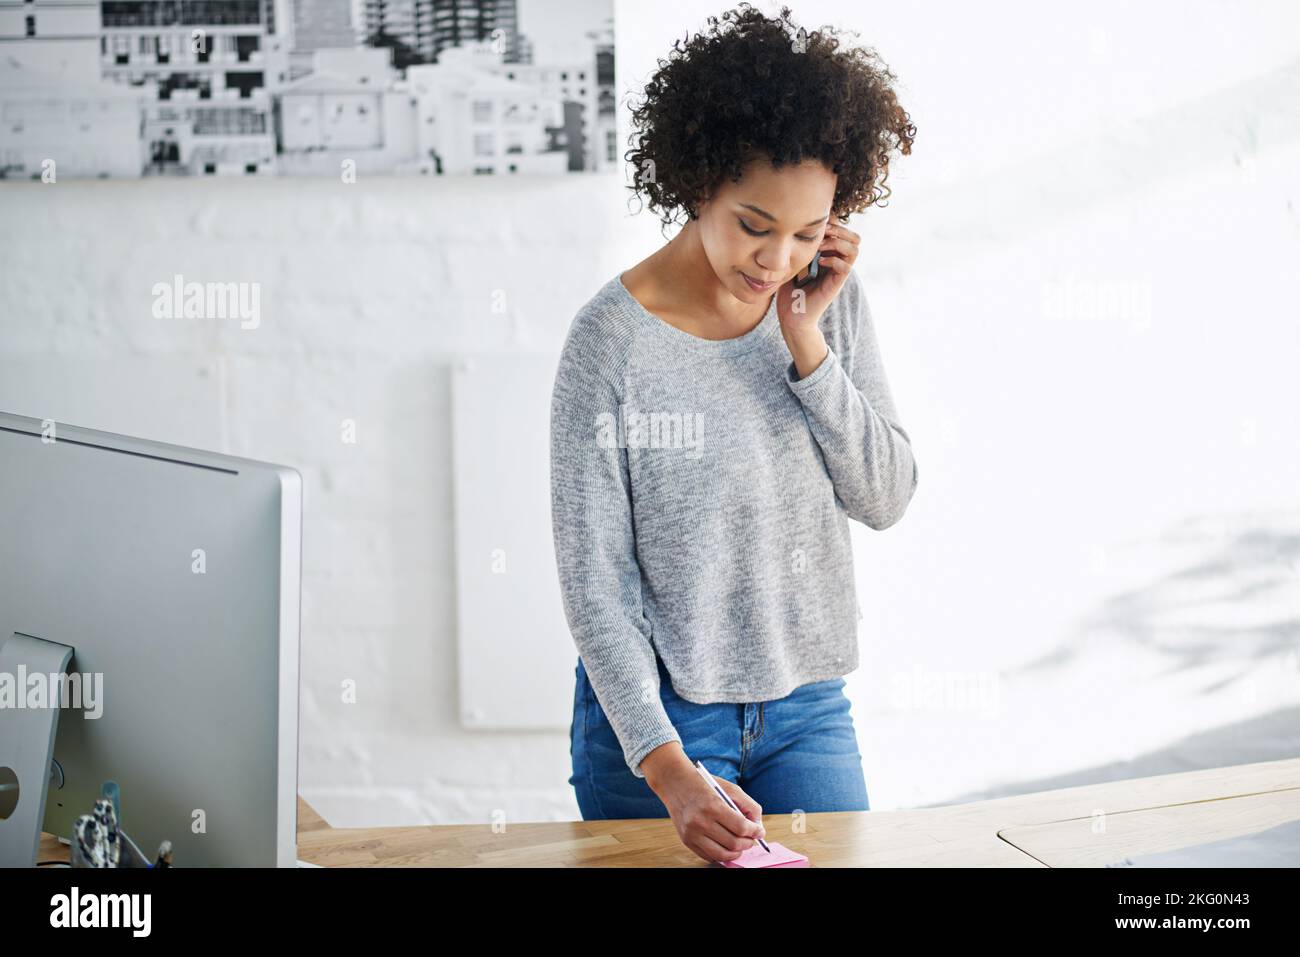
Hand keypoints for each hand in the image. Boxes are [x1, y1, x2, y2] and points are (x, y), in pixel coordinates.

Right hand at [647, 756, 766, 863]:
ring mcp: (692, 833)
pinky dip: (721, 854)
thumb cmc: (704, 784)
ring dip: (737, 852)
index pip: (741, 827)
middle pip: (733, 843)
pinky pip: (708, 856)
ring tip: (741, 845)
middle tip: (752, 838)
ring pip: (722, 854)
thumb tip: (758, 827)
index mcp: (713, 806)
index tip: (759, 832)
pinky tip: (726, 846)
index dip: (755, 832)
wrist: (675, 783)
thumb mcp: (729, 788)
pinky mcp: (686, 840)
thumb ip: (748, 805)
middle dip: (748, 843)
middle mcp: (700, 822)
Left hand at [776, 221, 860, 333]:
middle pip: (855, 238)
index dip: (834, 223)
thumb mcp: (792, 264)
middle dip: (840, 230)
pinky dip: (833, 260)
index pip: (843, 232)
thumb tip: (791, 228)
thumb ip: (797, 248)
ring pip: (854, 249)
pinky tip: (818, 262)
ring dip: (837, 243)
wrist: (791, 317)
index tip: (816, 224)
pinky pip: (845, 267)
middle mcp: (837, 263)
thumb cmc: (789, 292)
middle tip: (822, 233)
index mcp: (829, 256)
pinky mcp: (835, 285)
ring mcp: (838, 274)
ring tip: (820, 247)